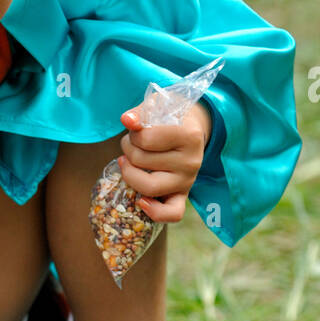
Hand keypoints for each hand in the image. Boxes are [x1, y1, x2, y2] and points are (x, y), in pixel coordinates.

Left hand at [117, 100, 211, 223]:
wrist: (191, 127)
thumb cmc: (169, 116)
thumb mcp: (157, 106)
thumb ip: (140, 113)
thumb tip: (127, 121)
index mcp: (189, 135)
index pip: (145, 139)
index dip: (132, 135)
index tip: (136, 130)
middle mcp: (192, 161)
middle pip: (142, 162)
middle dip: (128, 150)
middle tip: (131, 143)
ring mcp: (188, 181)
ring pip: (149, 187)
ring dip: (130, 174)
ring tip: (130, 162)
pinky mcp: (183, 195)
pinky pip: (172, 214)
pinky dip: (155, 212)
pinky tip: (141, 201)